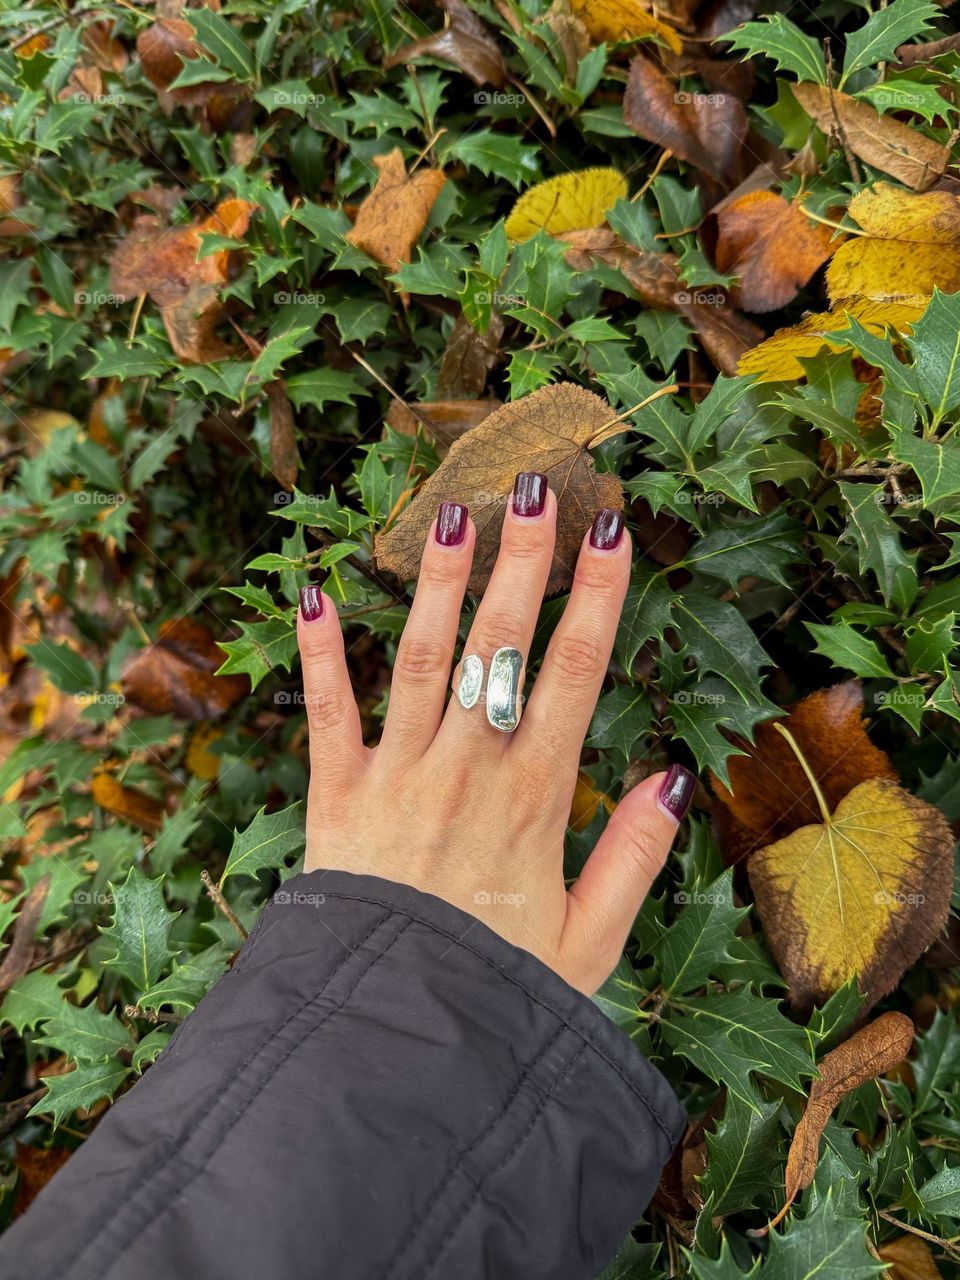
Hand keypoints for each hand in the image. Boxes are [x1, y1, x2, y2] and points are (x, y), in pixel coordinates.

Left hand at [296, 472, 693, 994]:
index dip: (595, 598)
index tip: (612, 531)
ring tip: (449, 513)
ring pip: (420, 659)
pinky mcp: (337, 794)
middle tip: (536, 485)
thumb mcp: (593, 941)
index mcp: (533, 797)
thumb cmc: (497, 989)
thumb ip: (637, 857)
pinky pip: (326, 713)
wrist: (391, 1037)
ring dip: (436, 584)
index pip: (573, 675)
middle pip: (499, 646)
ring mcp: (397, 775)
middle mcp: (465, 768)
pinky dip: (318, 655)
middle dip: (522, 561)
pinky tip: (313, 595)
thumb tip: (674, 776)